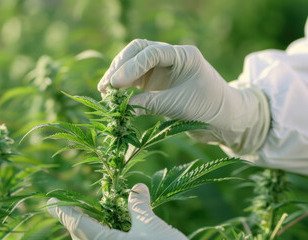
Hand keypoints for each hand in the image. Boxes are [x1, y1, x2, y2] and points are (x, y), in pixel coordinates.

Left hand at [47, 183, 186, 239]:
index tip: (51, 201)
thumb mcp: (153, 228)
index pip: (75, 223)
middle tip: (75, 206)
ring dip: (90, 229)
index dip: (62, 210)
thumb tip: (137, 188)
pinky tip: (113, 231)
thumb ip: (139, 207)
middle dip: (76, 219)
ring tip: (93, 216)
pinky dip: (103, 238)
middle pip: (79, 235)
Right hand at [98, 39, 269, 154]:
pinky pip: (133, 79)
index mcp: (183, 55)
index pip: (152, 52)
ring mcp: (161, 68)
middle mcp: (170, 57)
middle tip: (107, 85)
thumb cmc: (208, 108)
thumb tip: (123, 106)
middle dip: (120, 66)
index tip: (117, 83)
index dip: (132, 66)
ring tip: (104, 91)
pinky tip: (111, 96)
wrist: (223, 118)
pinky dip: (122, 87)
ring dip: (117, 76)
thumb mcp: (179, 105)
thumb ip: (151, 103)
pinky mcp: (154, 81)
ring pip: (132, 63)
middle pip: (138, 51)